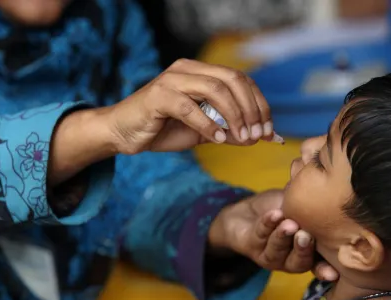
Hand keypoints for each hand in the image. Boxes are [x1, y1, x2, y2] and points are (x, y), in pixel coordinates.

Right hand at [108, 59, 275, 153]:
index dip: (259, 104)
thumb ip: (230, 131)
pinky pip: (190, 107)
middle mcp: (188, 69)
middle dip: (252, 108)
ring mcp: (171, 80)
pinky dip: (208, 125)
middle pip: (232, 79)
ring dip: (235, 116)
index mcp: (200, 72)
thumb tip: (260, 138)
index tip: (269, 131)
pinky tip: (217, 140)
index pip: (240, 80)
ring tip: (242, 139)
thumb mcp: (204, 132)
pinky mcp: (157, 96)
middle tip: (259, 135)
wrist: (122, 133)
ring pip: (215, 89)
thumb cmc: (162, 129)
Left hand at [209, 189, 338, 280]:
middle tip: (305, 236)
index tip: (333, 274)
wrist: (250, 211)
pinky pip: (261, 235)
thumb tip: (330, 194)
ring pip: (277, 250)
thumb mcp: (301, 206)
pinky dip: (268, 223)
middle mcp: (291, 259)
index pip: (321, 263)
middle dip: (303, 249)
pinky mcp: (252, 247)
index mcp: (310, 252)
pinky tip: (274, 214)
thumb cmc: (283, 209)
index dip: (327, 269)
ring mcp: (271, 256)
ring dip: (283, 237)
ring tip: (289, 224)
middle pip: (300, 261)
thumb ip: (314, 206)